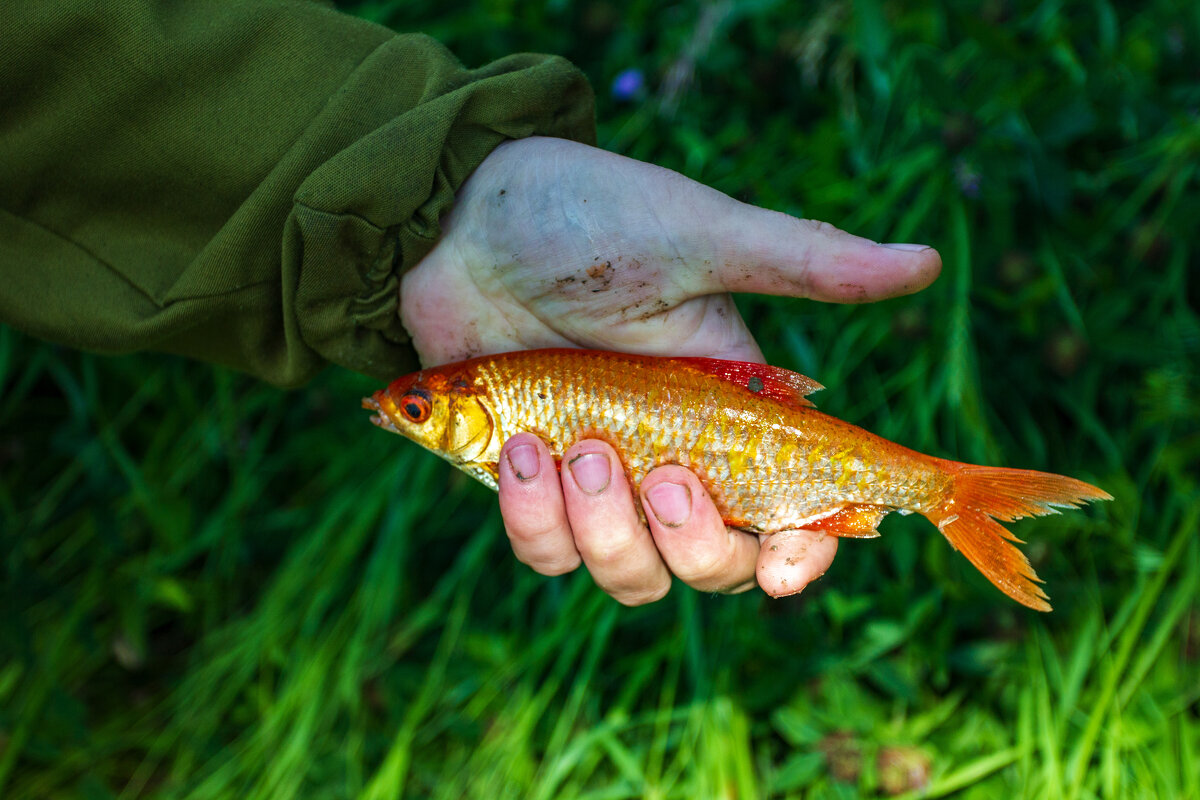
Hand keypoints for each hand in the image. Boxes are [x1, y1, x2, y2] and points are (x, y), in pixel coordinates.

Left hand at [401, 136, 939, 603]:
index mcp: (734, 411)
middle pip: (715, 565)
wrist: (465, 216)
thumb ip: (806, 263)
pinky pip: (546, 549)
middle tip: (660, 470)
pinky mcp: (531, 485)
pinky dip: (533, 517)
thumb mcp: (701, 236)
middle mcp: (675, 456)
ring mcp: (601, 479)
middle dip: (694, 543)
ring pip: (630, 574)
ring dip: (605, 530)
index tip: (784, 566)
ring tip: (569, 442)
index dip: (803, 556)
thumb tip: (926, 262)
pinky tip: (517, 446)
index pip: (794, 512)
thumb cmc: (591, 215)